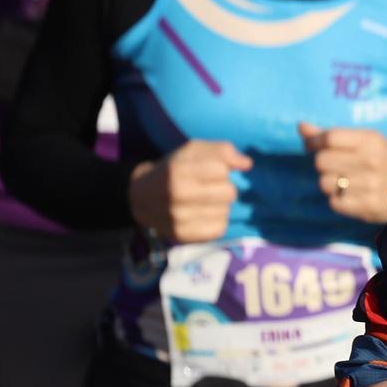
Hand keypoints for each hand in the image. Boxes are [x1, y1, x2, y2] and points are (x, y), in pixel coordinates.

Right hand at [128, 139, 251, 242]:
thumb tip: (247, 164)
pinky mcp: (182, 236)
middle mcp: (177, 195)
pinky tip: (204, 215)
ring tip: (204, 201)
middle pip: (229, 192)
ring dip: (220, 205)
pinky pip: (219, 229)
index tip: (211, 171)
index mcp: (178, 170)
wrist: (139, 196)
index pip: (222, 170)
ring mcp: (178, 218)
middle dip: (224, 187)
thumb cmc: (173, 169)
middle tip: (209, 188)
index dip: (222, 169)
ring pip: (226, 211)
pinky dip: (216, 221)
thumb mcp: (192, 151)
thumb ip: (222, 151)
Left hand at [298, 122, 386, 224]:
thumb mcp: (364, 141)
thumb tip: (300, 126)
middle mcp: (371, 161)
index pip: (329, 137)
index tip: (313, 145)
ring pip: (324, 183)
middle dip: (323, 164)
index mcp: (371, 140)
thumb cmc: (381, 159)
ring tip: (346, 182)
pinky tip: (352, 195)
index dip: (314, 142)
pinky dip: (338, 199)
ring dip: (330, 183)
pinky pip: (333, 202)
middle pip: (321, 161)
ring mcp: (369, 185)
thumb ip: (331, 135)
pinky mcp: (367, 206)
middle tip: (336, 166)